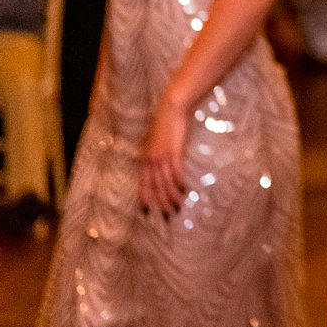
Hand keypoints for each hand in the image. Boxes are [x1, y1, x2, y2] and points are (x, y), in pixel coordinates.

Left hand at [139, 97, 190, 219]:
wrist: (170, 109)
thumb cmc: (164, 126)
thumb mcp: (156, 144)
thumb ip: (157, 158)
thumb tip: (165, 172)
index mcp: (143, 160)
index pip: (142, 185)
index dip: (145, 200)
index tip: (147, 214)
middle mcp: (149, 161)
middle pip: (154, 188)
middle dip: (161, 204)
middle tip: (167, 217)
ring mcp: (161, 157)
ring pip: (165, 183)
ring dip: (172, 197)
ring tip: (178, 208)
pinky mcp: (173, 152)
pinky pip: (176, 173)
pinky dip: (179, 183)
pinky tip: (185, 191)